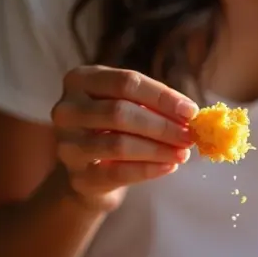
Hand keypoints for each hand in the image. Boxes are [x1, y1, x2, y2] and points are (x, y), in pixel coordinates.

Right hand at [52, 66, 199, 210]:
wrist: (89, 171)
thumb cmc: (115, 129)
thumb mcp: (129, 106)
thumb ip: (154, 105)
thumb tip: (189, 113)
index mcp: (80, 80)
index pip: (125, 83)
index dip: (162, 97)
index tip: (191, 111)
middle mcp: (66, 109)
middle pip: (120, 112)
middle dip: (162, 125)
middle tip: (189, 136)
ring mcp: (67, 145)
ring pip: (118, 144)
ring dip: (158, 149)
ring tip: (183, 153)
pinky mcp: (77, 177)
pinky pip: (117, 173)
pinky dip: (148, 170)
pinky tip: (169, 166)